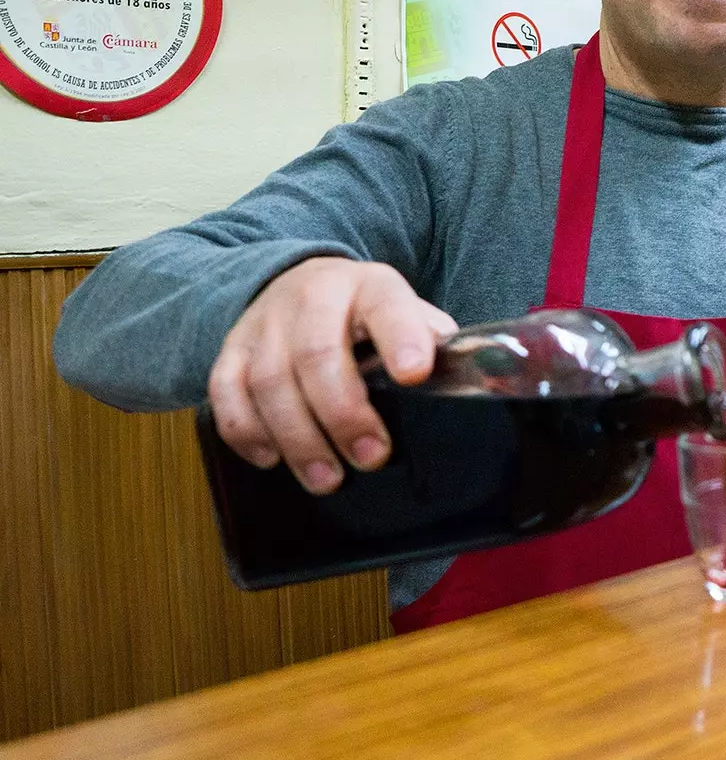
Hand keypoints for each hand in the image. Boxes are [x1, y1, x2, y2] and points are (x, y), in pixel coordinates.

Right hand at [207, 257, 458, 494]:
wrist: (304, 281)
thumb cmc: (368, 314)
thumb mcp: (408, 313)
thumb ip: (431, 340)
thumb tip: (465, 375)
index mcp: (370, 286)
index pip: (386, 306)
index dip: (401, 339)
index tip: (414, 375)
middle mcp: (313, 298)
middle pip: (318, 355)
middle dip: (344, 414)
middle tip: (370, 457)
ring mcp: (266, 323)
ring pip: (269, 381)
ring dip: (298, 438)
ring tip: (326, 478)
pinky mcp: (232, 349)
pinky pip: (226, 392)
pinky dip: (246, 431)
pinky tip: (272, 459)